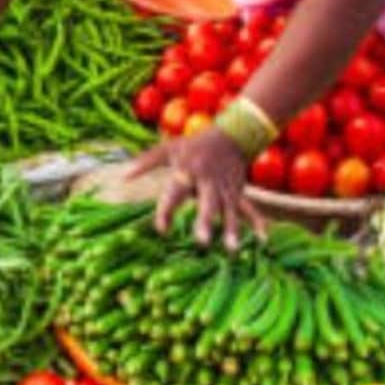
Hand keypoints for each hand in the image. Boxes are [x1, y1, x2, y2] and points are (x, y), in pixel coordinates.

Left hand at [125, 129, 265, 249]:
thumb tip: (122, 177)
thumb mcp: (168, 149)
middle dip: (206, 221)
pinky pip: (250, 209)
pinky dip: (258, 224)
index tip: (161, 228)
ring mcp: (226, 188)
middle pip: (207, 202)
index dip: (168, 210)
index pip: (175, 192)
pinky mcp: (238, 193)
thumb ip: (145, 162)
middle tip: (201, 241)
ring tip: (231, 249)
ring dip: (232, 230)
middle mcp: (208, 181)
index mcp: (188, 170)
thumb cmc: (193, 146)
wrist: (231, 135)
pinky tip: (263, 242)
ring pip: (230, 211)